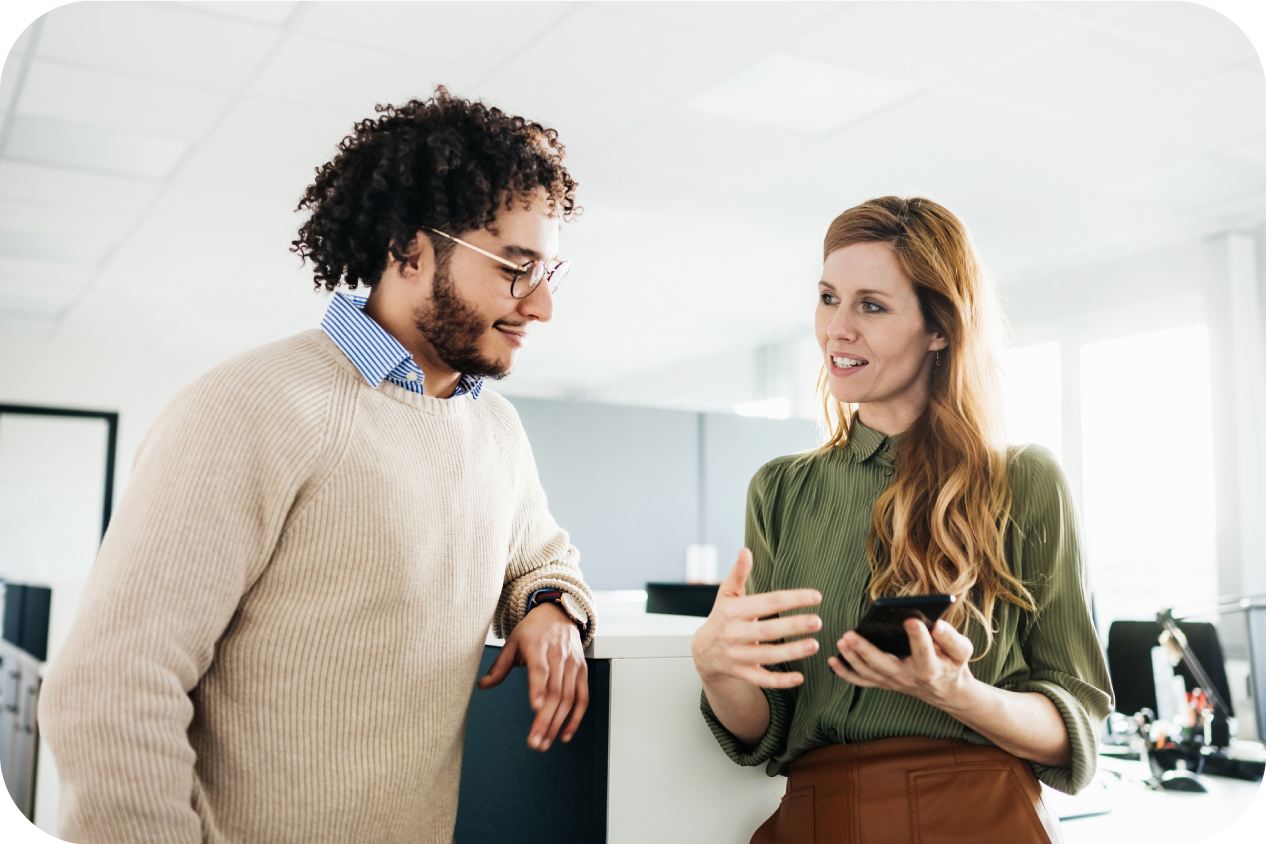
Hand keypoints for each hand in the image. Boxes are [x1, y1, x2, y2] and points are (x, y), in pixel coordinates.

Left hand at [477, 602, 586, 750]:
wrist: (559, 614)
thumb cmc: (534, 630)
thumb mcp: (512, 642)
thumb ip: (499, 666)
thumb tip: (482, 685)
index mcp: (539, 646)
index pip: (540, 669)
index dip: (538, 688)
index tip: (535, 707)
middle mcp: (559, 656)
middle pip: (555, 691)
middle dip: (545, 720)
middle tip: (535, 742)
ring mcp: (573, 665)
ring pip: (568, 698)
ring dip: (557, 724)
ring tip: (544, 742)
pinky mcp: (582, 672)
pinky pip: (582, 698)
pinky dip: (576, 718)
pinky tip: (565, 734)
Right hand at [691, 548, 823, 688]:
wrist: (703, 651)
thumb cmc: (722, 617)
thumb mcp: (727, 594)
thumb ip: (739, 573)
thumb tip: (746, 550)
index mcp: (734, 611)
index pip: (767, 602)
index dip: (792, 599)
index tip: (816, 596)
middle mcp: (734, 633)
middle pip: (768, 630)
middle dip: (793, 626)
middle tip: (818, 621)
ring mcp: (737, 655)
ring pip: (767, 656)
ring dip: (792, 652)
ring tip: (814, 645)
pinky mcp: (742, 673)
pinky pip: (762, 679)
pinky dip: (780, 681)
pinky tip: (800, 677)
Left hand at [827, 617, 975, 708]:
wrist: (945, 690)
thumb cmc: (952, 664)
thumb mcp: (961, 651)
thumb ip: (951, 639)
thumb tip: (937, 624)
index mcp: (931, 668)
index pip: (924, 651)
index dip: (918, 636)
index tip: (911, 619)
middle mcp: (908, 677)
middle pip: (884, 665)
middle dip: (865, 649)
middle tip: (850, 634)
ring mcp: (893, 682)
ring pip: (869, 672)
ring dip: (852, 658)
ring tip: (842, 640)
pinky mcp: (883, 682)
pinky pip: (862, 681)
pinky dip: (846, 673)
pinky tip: (832, 660)